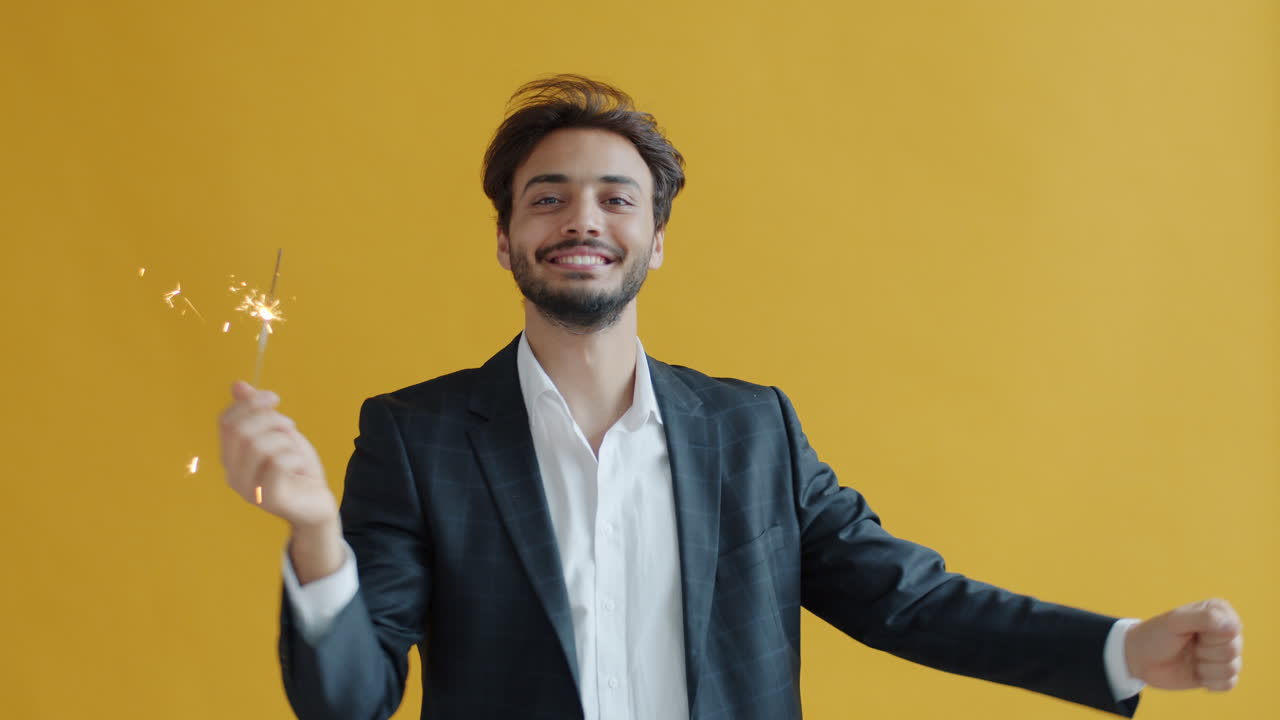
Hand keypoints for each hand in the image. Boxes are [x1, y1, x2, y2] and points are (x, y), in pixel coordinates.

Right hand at [218, 381, 337, 529]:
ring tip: (295, 450)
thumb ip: (257, 412)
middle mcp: (233, 473)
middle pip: (241, 430)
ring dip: (285, 440)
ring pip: (259, 445)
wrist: (318, 504)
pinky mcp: (268, 498)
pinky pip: (276, 464)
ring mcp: (248, 489)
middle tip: (290, 427)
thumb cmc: (297, 468)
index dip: (251, 403)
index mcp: (231, 456)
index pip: (226, 421)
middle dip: (271, 419)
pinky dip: (293, 456)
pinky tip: (299, 465)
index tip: (275, 398)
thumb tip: (238, 384)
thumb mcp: (279, 434)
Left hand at [1125, 598, 1242, 691]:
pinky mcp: (1220, 674)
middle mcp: (1226, 631)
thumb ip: (1204, 618)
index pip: (1232, 629)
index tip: (1189, 631)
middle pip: (1233, 649)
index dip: (1209, 635)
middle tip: (1187, 645)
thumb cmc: (1155, 635)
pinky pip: (1229, 683)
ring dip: (1205, 667)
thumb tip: (1234, 627)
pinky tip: (1195, 673)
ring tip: (1189, 658)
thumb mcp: (1174, 621)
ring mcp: (1224, 653)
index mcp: (1220, 611)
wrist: (1140, 659)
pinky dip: (1209, 682)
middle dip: (1204, 651)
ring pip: (1232, 668)